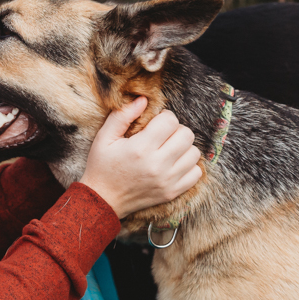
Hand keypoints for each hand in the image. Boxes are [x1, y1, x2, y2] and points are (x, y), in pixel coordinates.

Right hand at [79, 96, 202, 219]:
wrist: (102, 200)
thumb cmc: (102, 166)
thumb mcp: (104, 137)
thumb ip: (123, 115)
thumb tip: (144, 99)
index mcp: (140, 148)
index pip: (170, 121)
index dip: (164, 117)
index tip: (155, 123)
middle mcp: (157, 165)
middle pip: (186, 135)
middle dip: (176, 130)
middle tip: (163, 136)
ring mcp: (167, 180)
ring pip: (194, 153)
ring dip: (183, 148)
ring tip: (168, 150)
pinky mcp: (172, 192)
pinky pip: (196, 173)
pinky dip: (188, 166)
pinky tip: (173, 164)